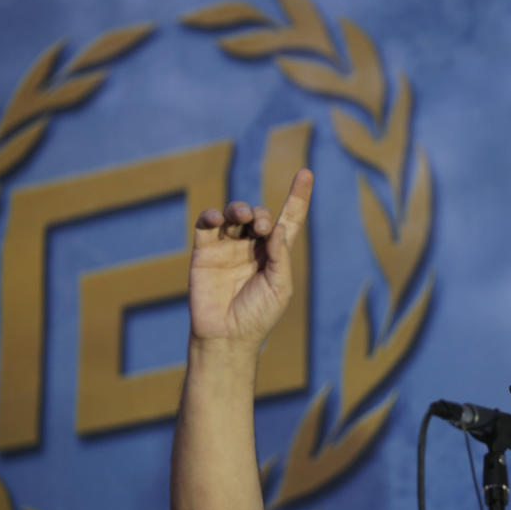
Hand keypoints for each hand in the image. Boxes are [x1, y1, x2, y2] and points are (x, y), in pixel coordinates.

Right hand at [189, 169, 312, 349]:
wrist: (225, 336)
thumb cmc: (258, 316)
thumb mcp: (280, 287)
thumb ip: (280, 256)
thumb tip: (275, 227)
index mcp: (274, 255)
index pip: (288, 220)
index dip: (298, 197)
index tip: (306, 173)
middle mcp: (251, 247)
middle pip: (259, 216)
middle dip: (262, 215)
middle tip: (262, 228)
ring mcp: (227, 247)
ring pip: (234, 215)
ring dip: (240, 209)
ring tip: (244, 217)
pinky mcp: (204, 251)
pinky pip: (207, 224)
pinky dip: (212, 215)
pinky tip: (218, 218)